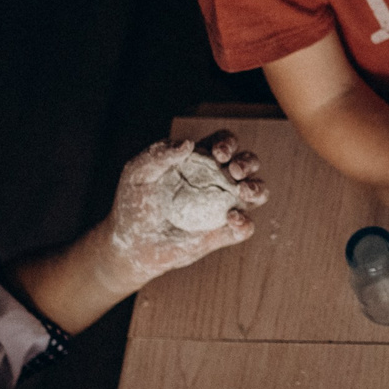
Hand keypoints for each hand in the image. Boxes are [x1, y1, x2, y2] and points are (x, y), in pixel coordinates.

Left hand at [103, 131, 268, 284]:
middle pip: (248, 163)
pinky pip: (245, 228)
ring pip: (258, 192)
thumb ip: (159, 154)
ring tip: (244, 191)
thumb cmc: (133, 204)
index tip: (218, 154)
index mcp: (199, 162)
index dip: (228, 143)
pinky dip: (245, 222)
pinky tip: (230, 219)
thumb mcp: (138, 173)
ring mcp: (222, 208)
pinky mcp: (221, 234)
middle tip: (235, 170)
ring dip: (258, 188)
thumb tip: (188, 143)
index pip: (224, 143)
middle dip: (248, 162)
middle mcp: (215, 182)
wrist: (131, 245)